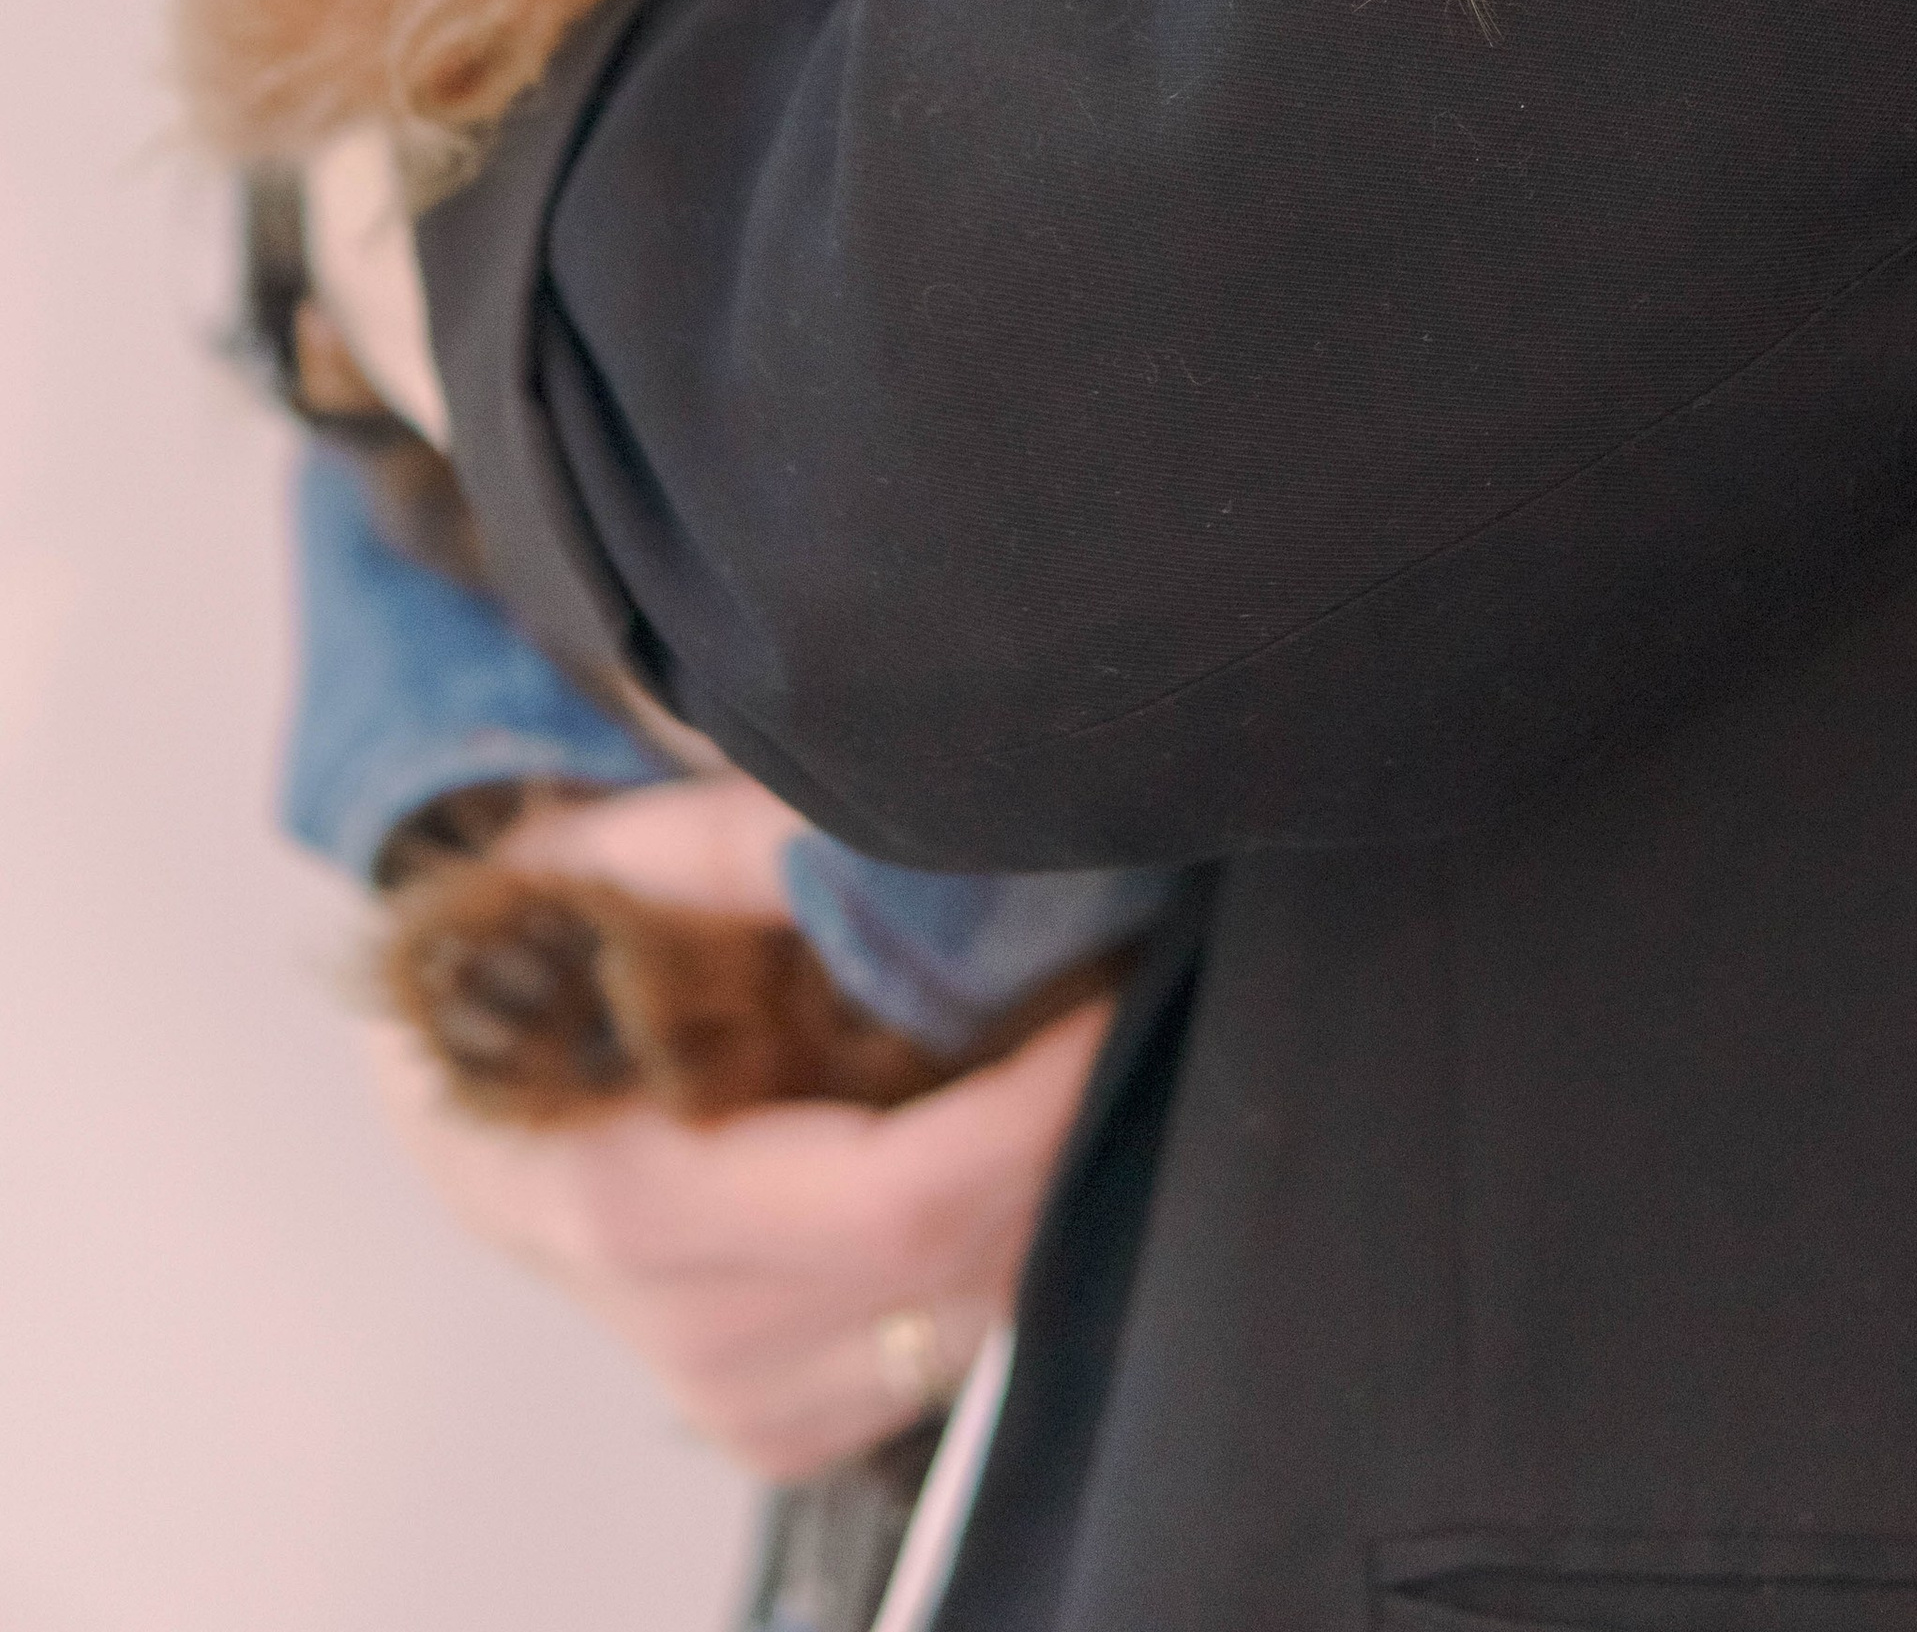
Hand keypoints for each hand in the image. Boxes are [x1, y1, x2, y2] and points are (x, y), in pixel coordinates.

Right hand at [361, 773, 1110, 1479]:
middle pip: (946, 1262)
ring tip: (1057, 1053)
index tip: (1105, 988)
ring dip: (1043, 1187)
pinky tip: (992, 1150)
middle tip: (1114, 994)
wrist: (467, 1093)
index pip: (888, 1196)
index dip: (1024, 1104)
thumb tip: (901, 821)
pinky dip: (999, 1253)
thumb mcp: (620, 862)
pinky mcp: (781, 1429)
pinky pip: (944, 1361)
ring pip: (969, 1320)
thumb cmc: (556, 963)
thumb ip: (751, 840)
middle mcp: (681, 1329)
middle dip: (1058, 1128)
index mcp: (622, 1196)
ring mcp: (735, 1399)